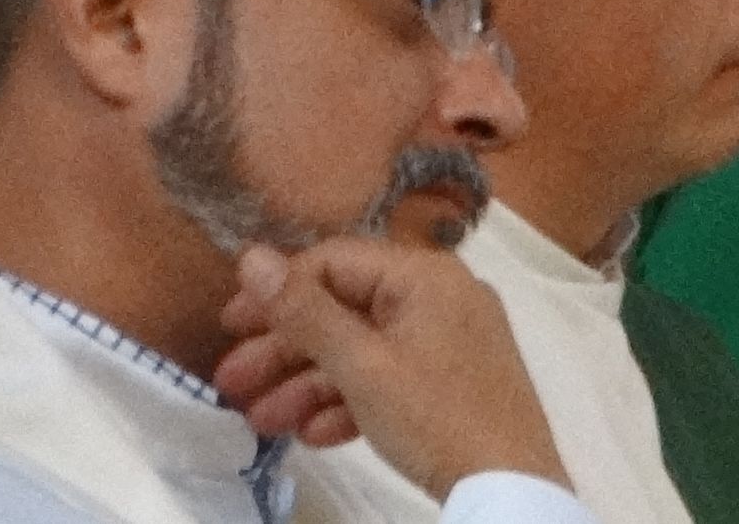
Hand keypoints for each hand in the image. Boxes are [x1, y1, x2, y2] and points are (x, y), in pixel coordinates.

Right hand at [215, 241, 567, 501]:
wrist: (510, 483)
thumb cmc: (434, 414)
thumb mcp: (361, 365)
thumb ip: (304, 312)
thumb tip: (252, 255)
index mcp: (424, 277)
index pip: (336, 262)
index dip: (279, 291)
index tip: (228, 326)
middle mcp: (441, 297)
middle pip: (346, 310)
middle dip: (284, 349)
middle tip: (229, 382)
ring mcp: (450, 341)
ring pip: (363, 350)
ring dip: (307, 384)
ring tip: (261, 422)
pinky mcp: (452, 382)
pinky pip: (390, 379)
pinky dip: (349, 403)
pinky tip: (312, 436)